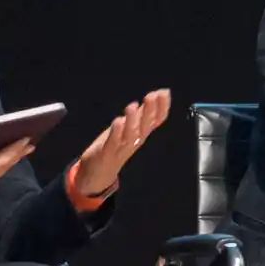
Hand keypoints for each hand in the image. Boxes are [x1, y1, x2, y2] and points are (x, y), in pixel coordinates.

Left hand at [61, 89, 171, 208]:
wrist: (100, 172)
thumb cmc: (118, 144)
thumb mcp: (133, 126)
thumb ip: (144, 111)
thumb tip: (160, 93)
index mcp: (142, 132)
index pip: (157, 120)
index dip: (162, 107)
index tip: (164, 93)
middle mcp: (136, 139)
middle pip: (146, 125)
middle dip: (150, 110)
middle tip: (151, 96)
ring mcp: (122, 147)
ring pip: (131, 134)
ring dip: (132, 120)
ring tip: (132, 106)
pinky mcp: (108, 152)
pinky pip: (114, 142)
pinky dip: (117, 132)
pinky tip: (118, 121)